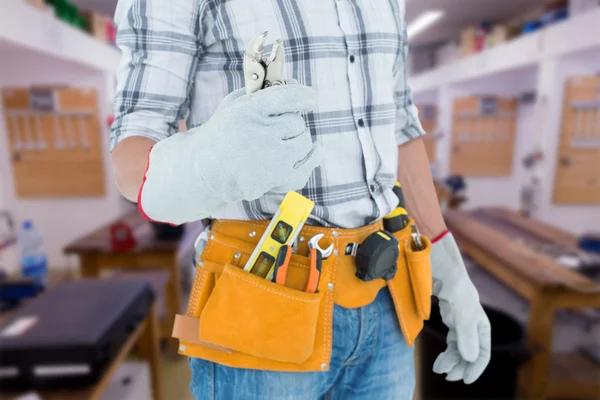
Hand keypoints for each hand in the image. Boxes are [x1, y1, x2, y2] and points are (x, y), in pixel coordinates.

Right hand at [138, 83, 321, 224]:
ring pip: (304, 143)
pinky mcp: (272, 181)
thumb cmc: (223, 132)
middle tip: (280, 127)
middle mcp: (259, 134)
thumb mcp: (234, 104)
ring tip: (284, 141)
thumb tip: (295, 83)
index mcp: (249, 110)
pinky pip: (304, 169)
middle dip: (292, 123)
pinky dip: (309, 161)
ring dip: (298, 141)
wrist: (202, 170)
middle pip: (297, 122)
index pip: (290, 96)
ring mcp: (268, 161)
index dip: (305, 96)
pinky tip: (309, 153)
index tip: (310, 98)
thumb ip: (262, 91)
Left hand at [429, 231, 490, 383]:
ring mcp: (458, 317)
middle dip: (460, 366)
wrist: (434, 257)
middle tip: (448, 376)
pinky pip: (450, 338)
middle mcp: (471, 320)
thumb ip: (464, 331)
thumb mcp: (459, 305)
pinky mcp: (447, 313)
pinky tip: (439, 358)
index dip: (475, 367)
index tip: (465, 380)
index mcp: (479, 320)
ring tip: (440, 370)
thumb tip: (468, 359)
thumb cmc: (450, 277)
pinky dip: (445, 350)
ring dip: (451, 360)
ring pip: (458, 347)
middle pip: (469, 351)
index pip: (482, 351)